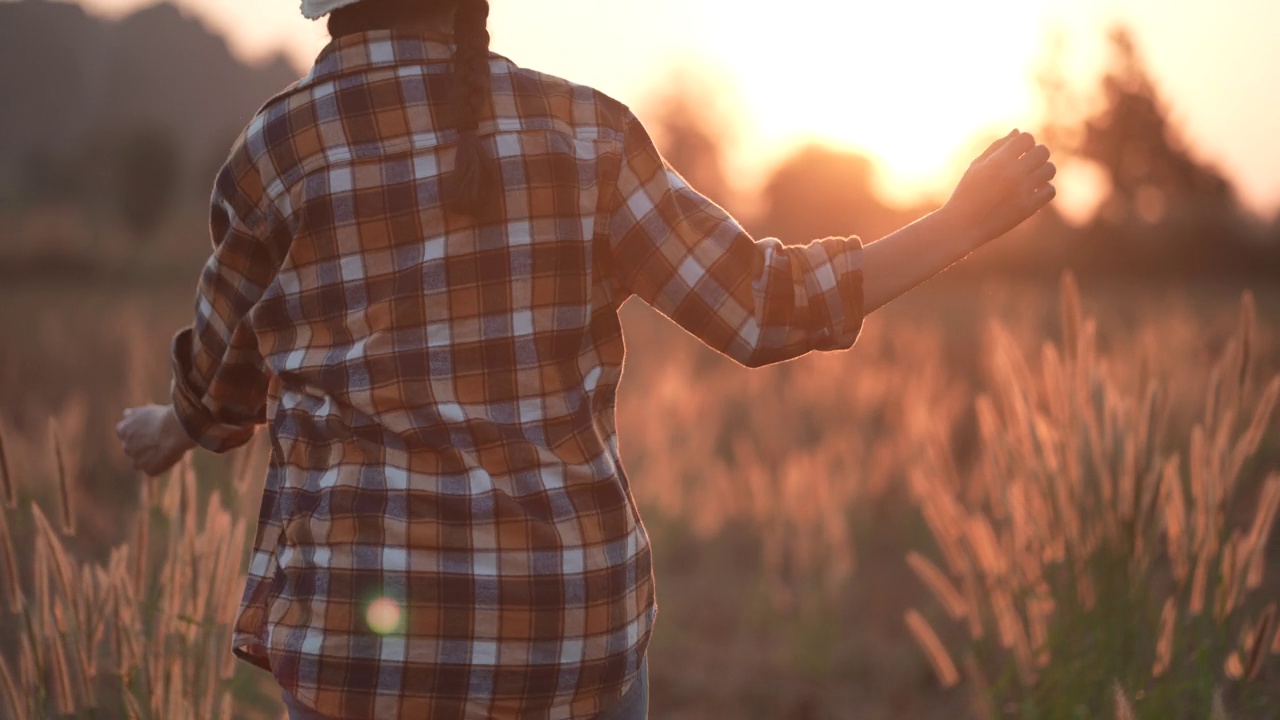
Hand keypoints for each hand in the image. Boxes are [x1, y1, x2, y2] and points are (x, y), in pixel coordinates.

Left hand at [115, 404, 196, 475]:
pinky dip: (160, 465)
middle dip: (142, 447)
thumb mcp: (145, 411)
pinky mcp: (149, 470)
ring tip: (166, 449)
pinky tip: (170, 456)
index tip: (149, 430)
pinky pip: (154, 469)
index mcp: (122, 430)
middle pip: (132, 449)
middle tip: (159, 440)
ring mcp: (137, 460)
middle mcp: (126, 447)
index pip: (124, 434)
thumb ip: (133, 414)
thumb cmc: (162, 417)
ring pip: (141, 462)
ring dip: (149, 458)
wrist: (174, 430)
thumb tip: (126, 414)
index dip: (138, 433)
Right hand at [943, 129, 1056, 248]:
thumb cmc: (967, 193)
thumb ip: (997, 147)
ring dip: (1043, 170)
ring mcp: (1022, 192)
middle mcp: (1012, 174)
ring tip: (1031, 177)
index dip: (1024, 142)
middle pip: (1042, 152)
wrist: (962, 225)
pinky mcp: (1028, 208)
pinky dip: (1044, 189)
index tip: (1018, 151)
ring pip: (1050, 170)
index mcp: (998, 161)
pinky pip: (1050, 190)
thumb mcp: (977, 166)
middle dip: (1037, 154)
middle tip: (1027, 163)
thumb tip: (1018, 132)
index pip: (1026, 138)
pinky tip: (1032, 191)